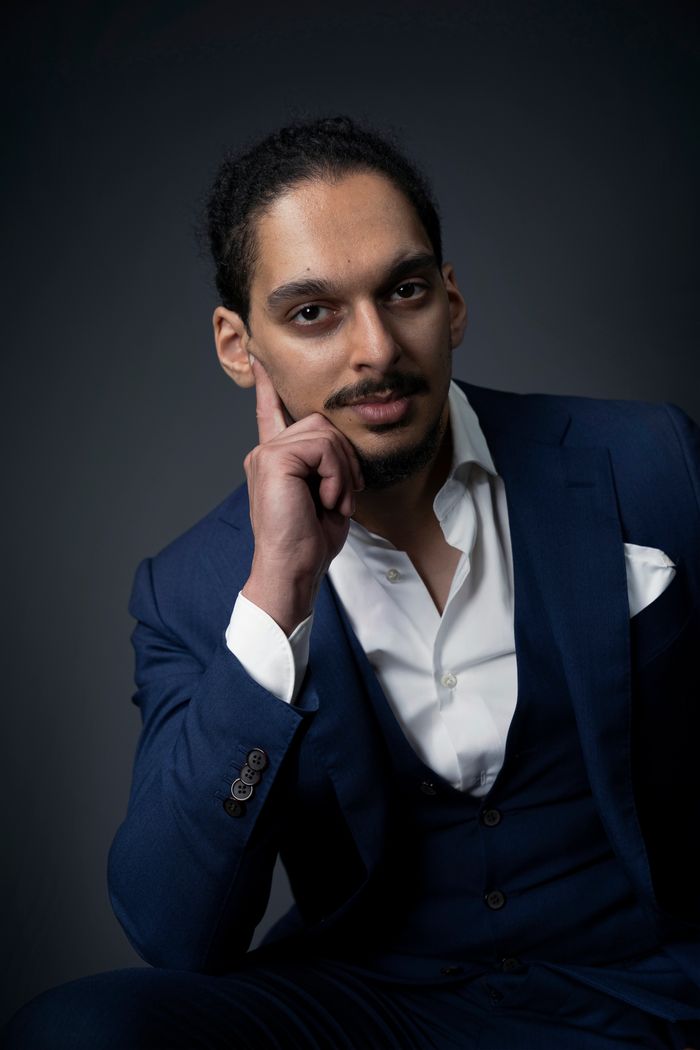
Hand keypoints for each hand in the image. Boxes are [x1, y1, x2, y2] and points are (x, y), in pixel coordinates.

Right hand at [240, 356, 363, 633]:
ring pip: (325, 433)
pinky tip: (327, 499)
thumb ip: (328, 467)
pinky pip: (322, 447)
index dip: (268, 386)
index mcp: (276, 460)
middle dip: (345, 458)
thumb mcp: (327, 497)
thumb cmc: (310, 543)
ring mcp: (266, 454)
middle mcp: (266, 452)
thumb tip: (341, 449)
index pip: (271, 413)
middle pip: (321, 423)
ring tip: (334, 501)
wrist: (293, 570)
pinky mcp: (273, 458)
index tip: (260, 359)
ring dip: (342, 470)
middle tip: (344, 495)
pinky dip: (336, 474)